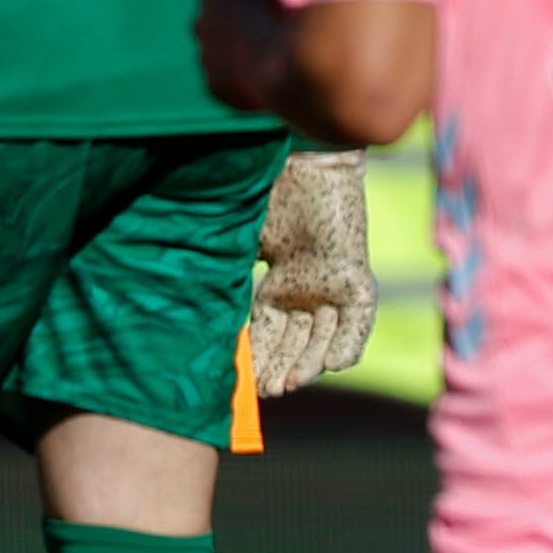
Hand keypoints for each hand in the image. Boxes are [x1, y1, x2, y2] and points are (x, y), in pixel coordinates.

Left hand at [194, 0, 298, 117]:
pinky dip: (244, 80)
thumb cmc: (294, 16)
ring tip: (271, 54)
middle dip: (239, 25)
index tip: (267, 7)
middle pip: (219, 22)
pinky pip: (228, 81)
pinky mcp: (216, 88)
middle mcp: (201, 25)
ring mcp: (207, 58)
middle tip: (269, 29)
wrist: (298, 71)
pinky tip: (267, 74)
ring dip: (241, 53)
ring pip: (223, 52)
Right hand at [249, 147, 376, 396]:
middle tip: (268, 392)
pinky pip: (358, 320)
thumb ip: (225, 276)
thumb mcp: (239, 241)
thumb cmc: (266, 192)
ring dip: (310, 362)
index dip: (258, 357)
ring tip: (292, 384)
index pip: (267, 332)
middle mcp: (306, 288)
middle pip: (295, 340)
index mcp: (278, 282)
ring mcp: (331, 284)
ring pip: (324, 336)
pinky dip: (349, 342)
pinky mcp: (356, 277)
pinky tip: (334, 365)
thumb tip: (194, 313)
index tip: (247, 383)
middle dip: (281, 367)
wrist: (304, 160)